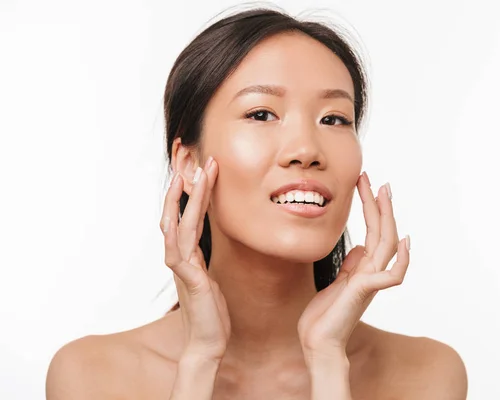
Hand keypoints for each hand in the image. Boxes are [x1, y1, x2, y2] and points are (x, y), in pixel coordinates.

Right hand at [160, 157, 229, 360]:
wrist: (208, 342)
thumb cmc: (211, 312)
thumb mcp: (210, 278)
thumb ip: (202, 259)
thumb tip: (201, 244)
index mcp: (187, 254)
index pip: (188, 215)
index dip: (194, 191)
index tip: (203, 168)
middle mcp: (180, 256)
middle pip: (177, 212)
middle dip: (187, 184)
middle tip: (198, 158)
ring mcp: (181, 266)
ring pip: (177, 224)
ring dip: (185, 197)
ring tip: (195, 173)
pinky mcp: (188, 278)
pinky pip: (180, 248)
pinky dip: (181, 228)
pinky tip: (184, 211)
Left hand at [297, 172, 409, 357]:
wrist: (318, 344)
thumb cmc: (324, 317)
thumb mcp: (336, 283)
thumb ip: (350, 266)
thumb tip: (359, 248)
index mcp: (362, 269)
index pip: (371, 232)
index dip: (370, 208)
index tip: (364, 185)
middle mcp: (370, 272)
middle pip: (382, 233)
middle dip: (379, 205)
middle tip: (377, 181)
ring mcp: (370, 282)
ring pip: (387, 245)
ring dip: (386, 218)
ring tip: (383, 194)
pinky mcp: (365, 292)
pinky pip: (392, 275)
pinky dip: (401, 259)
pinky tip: (404, 241)